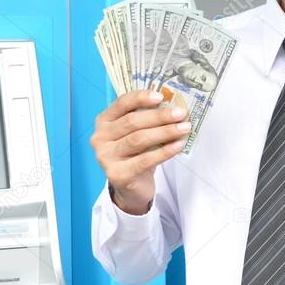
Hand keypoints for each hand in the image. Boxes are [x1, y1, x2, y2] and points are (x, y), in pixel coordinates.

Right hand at [90, 90, 191, 214]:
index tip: (161, 96)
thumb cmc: (136, 154)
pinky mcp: (117, 174)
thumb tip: (172, 105)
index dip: (141, 98)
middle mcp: (100, 137)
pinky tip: (178, 145)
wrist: (131, 187)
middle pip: (132, 122)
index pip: (121, 104)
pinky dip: (164, 151)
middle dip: (159, 116)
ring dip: (165, 132)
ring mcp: (106, 157)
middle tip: (181, 113)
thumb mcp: (137, 133)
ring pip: (139, 139)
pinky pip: (145, 160)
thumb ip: (147, 119)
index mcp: (104, 121)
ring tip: (184, 128)